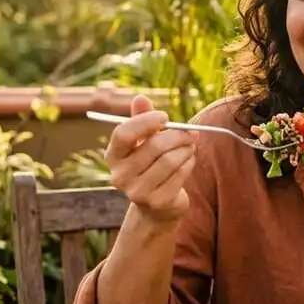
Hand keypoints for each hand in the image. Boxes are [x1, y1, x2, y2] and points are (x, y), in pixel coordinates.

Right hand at [104, 94, 197, 224]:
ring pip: (169, 160)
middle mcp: (120, 175)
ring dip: (186, 150)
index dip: (145, 121)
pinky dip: (189, 164)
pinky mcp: (157, 202)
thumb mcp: (144, 141)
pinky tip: (188, 161)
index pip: (123, 133)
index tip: (164, 117)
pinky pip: (179, 175)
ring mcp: (137, 192)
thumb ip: (142, 119)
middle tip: (191, 132)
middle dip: (177, 136)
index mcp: (113, 156)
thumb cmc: (150, 164)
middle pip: (153, 146)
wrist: (157, 205)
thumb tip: (140, 98)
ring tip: (190, 146)